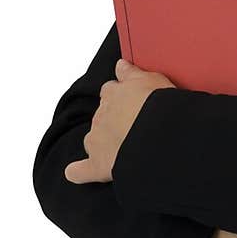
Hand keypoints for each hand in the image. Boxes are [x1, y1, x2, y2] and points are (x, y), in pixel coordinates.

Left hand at [64, 57, 175, 184]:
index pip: (111, 90)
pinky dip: (78, 172)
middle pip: (102, 115)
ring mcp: (98, 140)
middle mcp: (102, 114)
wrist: (159, 134)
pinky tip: (76, 172)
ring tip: (124, 150)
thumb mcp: (152, 79)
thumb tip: (120, 64)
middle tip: (135, 127)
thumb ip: (132, 72)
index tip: (129, 102)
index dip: (120, 97)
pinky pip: (82, 170)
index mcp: (115, 93)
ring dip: (103, 142)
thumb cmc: (160, 106)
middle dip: (114, 121)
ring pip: (94, 139)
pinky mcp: (98, 164)